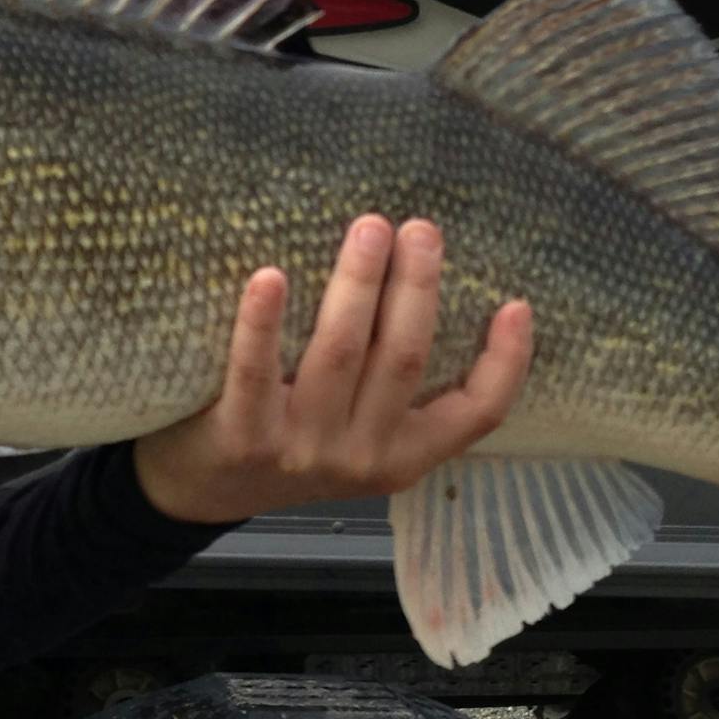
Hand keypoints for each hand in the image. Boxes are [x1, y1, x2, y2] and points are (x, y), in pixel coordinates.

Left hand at [133, 215, 532, 525]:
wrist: (200, 490)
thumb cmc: (288, 438)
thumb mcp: (358, 428)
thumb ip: (389, 379)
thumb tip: (424, 281)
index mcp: (403, 454)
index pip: (475, 415)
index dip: (505, 363)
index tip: (517, 304)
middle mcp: (362, 456)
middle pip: (402, 360)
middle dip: (416, 287)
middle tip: (421, 228)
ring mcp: (303, 451)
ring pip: (340, 354)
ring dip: (356, 285)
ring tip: (369, 228)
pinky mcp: (243, 439)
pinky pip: (257, 372)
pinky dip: (264, 323)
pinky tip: (270, 277)